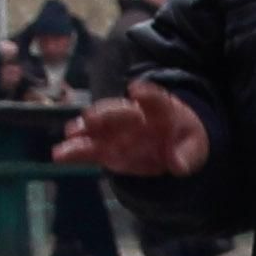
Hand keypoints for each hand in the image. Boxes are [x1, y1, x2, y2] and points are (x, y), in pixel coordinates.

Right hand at [68, 82, 210, 176]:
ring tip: (71, 135)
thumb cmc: (184, 139)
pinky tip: (60, 154)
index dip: (146, 94)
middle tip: (91, 118)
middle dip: (105, 113)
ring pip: (99, 127)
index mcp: (161, 109)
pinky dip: (76, 151)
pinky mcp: (107, 148)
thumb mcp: (195, 147)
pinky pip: (90, 149)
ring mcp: (118, 131)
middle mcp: (135, 115)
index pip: (155, 99)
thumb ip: (188, 155)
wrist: (173, 146)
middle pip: (119, 111)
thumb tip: (178, 165)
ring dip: (84, 130)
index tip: (136, 90)